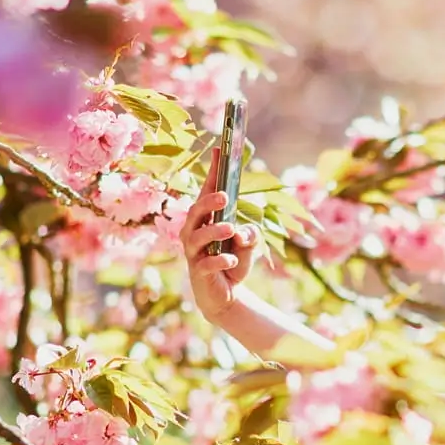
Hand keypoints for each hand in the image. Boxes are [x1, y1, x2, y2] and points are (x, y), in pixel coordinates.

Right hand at [182, 145, 259, 322]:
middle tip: (225, 197)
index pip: (207, 192)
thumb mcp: (248, 245)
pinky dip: (220, 261)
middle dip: (209, 202)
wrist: (224, 295)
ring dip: (215, 231)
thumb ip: (250, 235)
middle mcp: (195, 231)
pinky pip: (207, 263)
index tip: (218, 150)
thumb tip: (242, 233)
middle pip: (196, 210)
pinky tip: (231, 262)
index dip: (213, 172)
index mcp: (206, 219)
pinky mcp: (198, 271)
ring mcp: (194, 252)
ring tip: (231, 229)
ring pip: (198, 236)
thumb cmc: (232, 262)